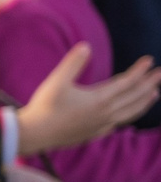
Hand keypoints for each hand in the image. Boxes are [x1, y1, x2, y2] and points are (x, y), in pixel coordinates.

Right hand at [14, 44, 160, 154]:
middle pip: (134, 97)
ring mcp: (101, 125)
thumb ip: (73, 63)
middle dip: (149, 83)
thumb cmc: (44, 106)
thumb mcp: (56, 81)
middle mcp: (105, 113)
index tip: (150, 60)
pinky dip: (130, 115)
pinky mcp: (94, 133)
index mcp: (99, 99)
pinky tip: (128, 114)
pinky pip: (119, 123)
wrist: (34, 135)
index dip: (139, 70)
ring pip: (131, 112)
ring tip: (155, 93)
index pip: (127, 82)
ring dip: (144, 101)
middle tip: (160, 73)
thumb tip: (86, 46)